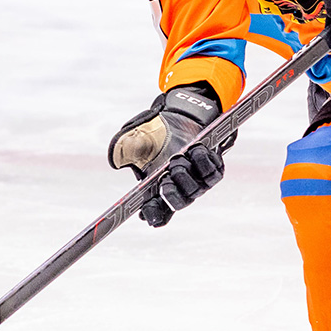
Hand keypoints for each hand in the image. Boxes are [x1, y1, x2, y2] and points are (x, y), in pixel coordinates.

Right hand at [108, 84, 224, 226]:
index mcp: (157, 189)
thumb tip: (117, 162)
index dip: (153, 214)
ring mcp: (197, 181)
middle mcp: (179, 189)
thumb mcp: (134, 139)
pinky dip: (202, 160)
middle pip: (177, 204)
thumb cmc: (154, 134)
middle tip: (165, 180)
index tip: (146, 214)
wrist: (179, 116)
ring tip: (178, 157)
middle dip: (171, 194)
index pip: (157, 211)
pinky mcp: (213, 170)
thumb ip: (124, 150)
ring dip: (184, 172)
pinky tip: (195, 149)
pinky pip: (211, 173)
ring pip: (195, 189)